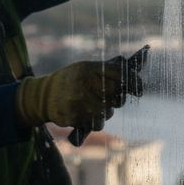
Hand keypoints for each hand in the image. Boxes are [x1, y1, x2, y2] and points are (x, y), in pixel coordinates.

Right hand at [16, 57, 142, 129]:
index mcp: (88, 69)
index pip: (119, 74)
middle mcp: (84, 85)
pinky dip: (95, 121)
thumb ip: (108, 69)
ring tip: (93, 105)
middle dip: (118, 98)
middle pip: (117, 96)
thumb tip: (141, 60)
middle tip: (112, 97)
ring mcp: (80, 103)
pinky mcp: (75, 118)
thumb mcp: (85, 68)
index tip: (140, 88)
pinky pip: (97, 124)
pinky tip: (86, 114)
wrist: (42, 96)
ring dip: (106, 112)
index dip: (133, 82)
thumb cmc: (70, 80)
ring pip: (108, 113)